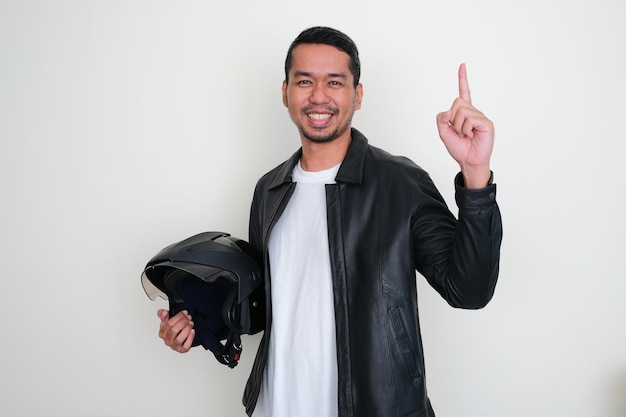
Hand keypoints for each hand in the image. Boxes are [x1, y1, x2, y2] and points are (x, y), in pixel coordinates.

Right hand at [157, 309, 194, 352]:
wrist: (180, 337)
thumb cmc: (173, 329)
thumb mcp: (166, 320)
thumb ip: (163, 314)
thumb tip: (164, 312)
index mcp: (162, 333)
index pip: (168, 324)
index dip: (178, 317)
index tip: (184, 312)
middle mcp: (167, 340)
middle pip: (173, 331)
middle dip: (183, 322)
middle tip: (188, 317)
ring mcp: (174, 346)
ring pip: (179, 339)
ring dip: (186, 330)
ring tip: (191, 323)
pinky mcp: (181, 350)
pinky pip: (185, 346)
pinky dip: (190, 339)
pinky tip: (192, 331)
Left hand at [436, 63, 493, 187]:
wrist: (468, 161)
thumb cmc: (459, 148)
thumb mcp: (444, 133)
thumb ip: (441, 120)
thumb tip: (448, 111)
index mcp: (464, 113)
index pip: (463, 92)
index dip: (462, 79)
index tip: (462, 65)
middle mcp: (473, 112)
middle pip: (456, 103)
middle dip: (452, 119)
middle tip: (459, 132)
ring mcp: (480, 116)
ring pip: (461, 111)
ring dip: (459, 126)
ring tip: (466, 135)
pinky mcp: (485, 123)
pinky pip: (470, 119)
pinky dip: (466, 130)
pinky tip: (472, 135)